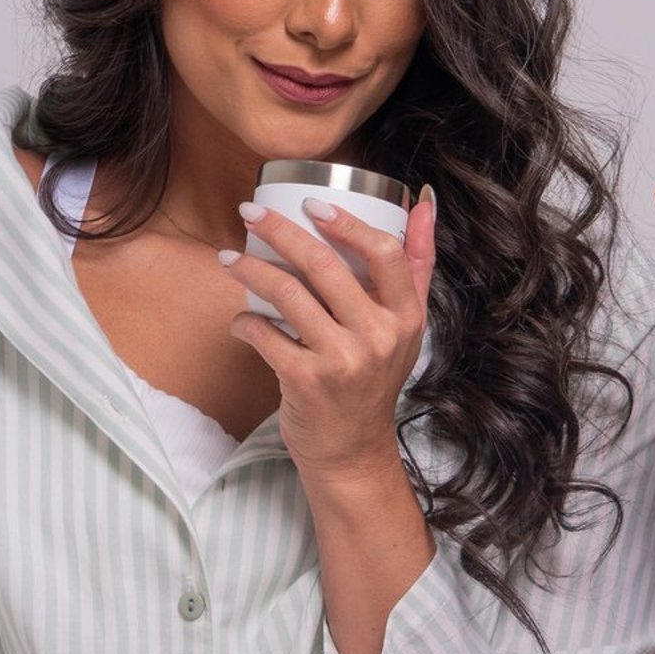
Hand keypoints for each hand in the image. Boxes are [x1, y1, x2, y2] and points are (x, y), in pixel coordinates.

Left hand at [227, 193, 434, 480]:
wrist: (353, 451)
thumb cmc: (373, 381)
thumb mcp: (407, 327)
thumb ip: (418, 265)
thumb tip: (424, 202)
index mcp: (406, 318)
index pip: (385, 254)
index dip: (347, 223)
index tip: (313, 205)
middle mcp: (379, 337)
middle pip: (325, 265)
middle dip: (280, 230)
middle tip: (250, 212)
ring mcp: (343, 361)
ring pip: (288, 294)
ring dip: (250, 270)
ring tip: (229, 258)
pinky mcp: (307, 382)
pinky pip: (265, 335)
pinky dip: (244, 323)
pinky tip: (240, 321)